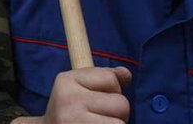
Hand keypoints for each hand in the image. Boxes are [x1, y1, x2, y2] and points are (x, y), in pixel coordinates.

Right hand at [12, 66, 131, 122]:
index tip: (97, 100)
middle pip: (121, 103)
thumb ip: (105, 78)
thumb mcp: (81, 88)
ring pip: (120, 123)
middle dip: (118, 113)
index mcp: (67, 80)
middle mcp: (68, 100)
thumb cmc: (70, 112)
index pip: (111, 79)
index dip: (112, 91)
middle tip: (99, 118)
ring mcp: (73, 121)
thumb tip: (126, 74)